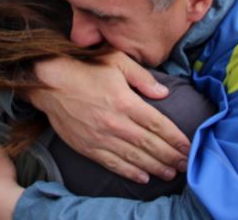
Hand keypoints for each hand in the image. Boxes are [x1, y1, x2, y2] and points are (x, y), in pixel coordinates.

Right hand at [27, 52, 189, 183]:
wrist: (48, 82)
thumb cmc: (84, 67)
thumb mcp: (116, 61)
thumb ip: (142, 77)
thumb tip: (163, 93)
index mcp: (125, 101)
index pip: (157, 124)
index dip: (175, 137)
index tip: (188, 146)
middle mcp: (115, 123)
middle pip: (149, 144)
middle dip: (170, 156)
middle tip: (185, 164)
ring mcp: (100, 137)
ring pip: (133, 157)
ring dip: (154, 167)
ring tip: (170, 173)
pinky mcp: (87, 146)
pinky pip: (112, 163)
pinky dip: (129, 172)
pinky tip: (143, 177)